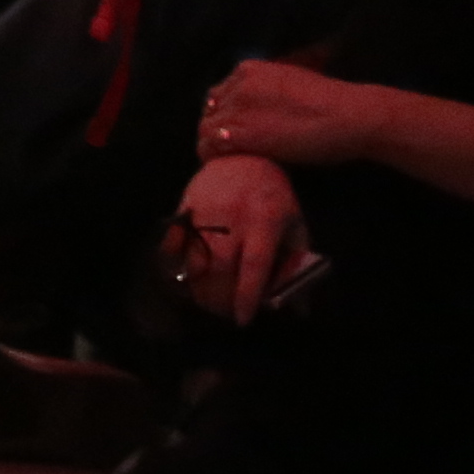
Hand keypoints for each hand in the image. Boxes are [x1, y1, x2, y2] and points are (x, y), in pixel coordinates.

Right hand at [155, 148, 310, 326]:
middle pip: (220, 267)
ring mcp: (206, 210)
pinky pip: (175, 244)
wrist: (242, 153)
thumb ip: (295, 263)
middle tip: (224, 311)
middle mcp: (234, 215)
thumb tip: (299, 308)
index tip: (243, 320)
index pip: (255, 265)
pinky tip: (187, 277)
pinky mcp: (185, 206)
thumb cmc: (273, 194)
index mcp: (266, 219)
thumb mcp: (294, 223)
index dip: (247, 296)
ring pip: (195, 259)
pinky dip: (178, 265)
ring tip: (207, 299)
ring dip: (200, 286)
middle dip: (220, 298)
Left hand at [193, 60, 388, 171]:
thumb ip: (268, 90)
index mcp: (249, 69)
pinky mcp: (241, 134)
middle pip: (209, 110)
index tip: (234, 132)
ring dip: (213, 146)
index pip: (218, 94)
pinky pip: (210, 147)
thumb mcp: (291, 81)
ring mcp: (238, 108)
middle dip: (216, 129)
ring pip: (205, 129)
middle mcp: (238, 85)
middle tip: (230, 150)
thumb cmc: (331, 103)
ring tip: (228, 162)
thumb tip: (262, 110)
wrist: (347, 116)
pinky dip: (213, 158)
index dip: (224, 115)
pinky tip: (227, 167)